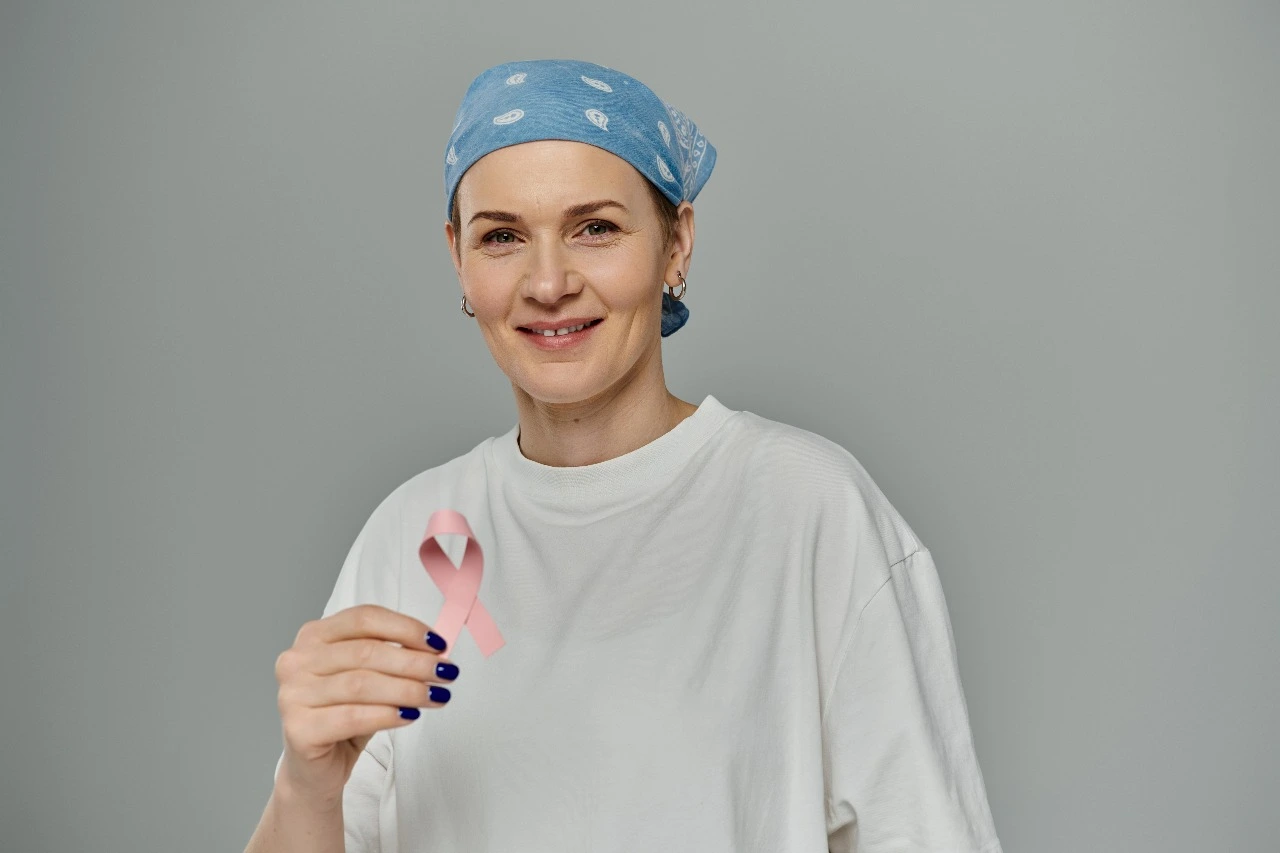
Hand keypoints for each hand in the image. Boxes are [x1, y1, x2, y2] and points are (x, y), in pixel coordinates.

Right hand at [273, 604, 457, 807]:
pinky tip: (409, 715)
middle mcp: (297, 661)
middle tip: (445, 673)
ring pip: (361, 684)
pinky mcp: (298, 729)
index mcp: (314, 636)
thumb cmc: (344, 716)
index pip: (363, 619)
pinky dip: (387, 715)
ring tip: (434, 696)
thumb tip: (435, 650)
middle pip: (365, 652)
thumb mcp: (370, 678)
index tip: (438, 644)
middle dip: (413, 662)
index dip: (405, 628)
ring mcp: (292, 695)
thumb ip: (392, 658)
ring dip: (407, 689)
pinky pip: (352, 717)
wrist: (316, 769)